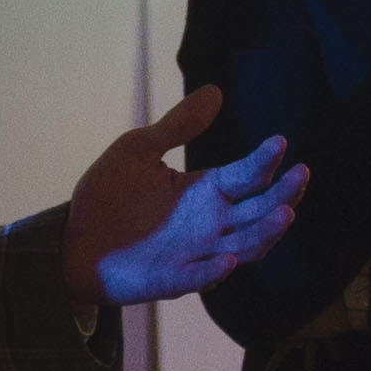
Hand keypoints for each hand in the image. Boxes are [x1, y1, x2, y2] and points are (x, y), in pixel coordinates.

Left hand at [64, 86, 309, 308]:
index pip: (246, 176)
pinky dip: (212, 272)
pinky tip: (226, 259)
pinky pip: (196, 278)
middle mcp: (208, 224)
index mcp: (204, 192)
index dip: (265, 161)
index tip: (279, 142)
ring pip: (243, 247)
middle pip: (257, 212)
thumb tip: (216, 91)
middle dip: (282, 195)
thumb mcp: (138, 150)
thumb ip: (177, 127)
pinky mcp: (168, 278)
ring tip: (284, 214)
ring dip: (264, 233)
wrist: (70, 240)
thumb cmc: (108, 196)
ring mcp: (192, 254)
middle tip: (300, 176)